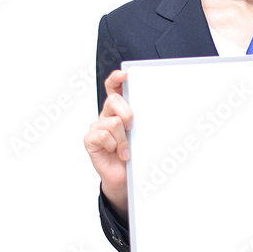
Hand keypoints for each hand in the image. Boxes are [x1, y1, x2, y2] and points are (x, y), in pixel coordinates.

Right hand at [83, 70, 132, 214]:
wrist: (125, 177)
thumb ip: (144, 119)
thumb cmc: (134, 153)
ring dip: (123, 139)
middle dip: (127, 113)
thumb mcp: (142, 134)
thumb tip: (162, 107)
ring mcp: (97, 127)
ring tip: (126, 150)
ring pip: (112, 122)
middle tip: (131, 127)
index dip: (117, 79)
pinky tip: (117, 153)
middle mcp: (106, 115)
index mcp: (119, 110)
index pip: (114, 88)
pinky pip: (102, 135)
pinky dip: (113, 145)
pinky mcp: (90, 140)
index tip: (125, 75)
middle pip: (113, 101)